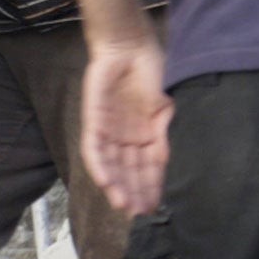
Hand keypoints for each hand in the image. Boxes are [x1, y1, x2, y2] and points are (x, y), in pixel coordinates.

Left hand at [79, 36, 172, 215]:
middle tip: (139, 213)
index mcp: (145, 136)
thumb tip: (165, 163)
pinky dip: (99, 166)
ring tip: (124, 205)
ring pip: (111, 166)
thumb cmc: (152, 71)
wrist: (131, 45)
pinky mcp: (93, 122)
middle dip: (134, 192)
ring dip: (117, 186)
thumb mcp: (165, 108)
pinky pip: (93, 149)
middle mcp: (126, 138)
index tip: (155, 207)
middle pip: (128, 172)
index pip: (148, 169)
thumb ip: (164, 135)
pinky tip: (106, 182)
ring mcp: (109, 131)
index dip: (151, 188)